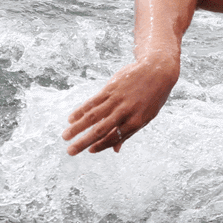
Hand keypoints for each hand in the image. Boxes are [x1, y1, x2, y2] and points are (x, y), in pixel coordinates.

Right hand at [62, 57, 178, 154]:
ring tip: (65, 136)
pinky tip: (71, 119)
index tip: (89, 151)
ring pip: (93, 116)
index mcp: (136, 121)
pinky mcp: (110, 88)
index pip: (114, 137)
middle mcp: (125, 111)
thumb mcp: (147, 116)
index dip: (101, 145)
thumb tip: (115, 150)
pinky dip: (80, 111)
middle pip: (100, 130)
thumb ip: (129, 132)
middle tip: (70, 152)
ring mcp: (117, 99)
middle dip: (83, 142)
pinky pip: (93, 102)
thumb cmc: (152, 97)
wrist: (157, 70)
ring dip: (77, 127)